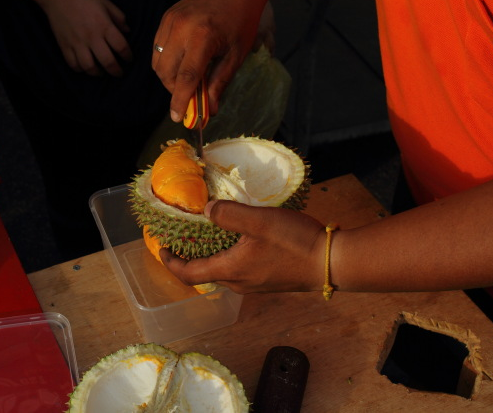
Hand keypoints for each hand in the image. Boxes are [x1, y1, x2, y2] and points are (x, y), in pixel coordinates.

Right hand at [30, 0, 131, 76]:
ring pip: (89, 67)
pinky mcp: (64, 45)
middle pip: (107, 61)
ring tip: (101, 72)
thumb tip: (127, 31)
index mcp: (104, 25)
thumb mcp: (106, 3)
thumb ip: (118, 18)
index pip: (121, 47)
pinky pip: (73, 64)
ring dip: (98, 73)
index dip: (128, 56)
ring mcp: (77, 42)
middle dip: (116, 71)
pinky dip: (80, 69)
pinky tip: (85, 67)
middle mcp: (91, 36)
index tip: (129, 59)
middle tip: (119, 73)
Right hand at [152, 0, 270, 121]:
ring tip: (187, 79)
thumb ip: (220, 83)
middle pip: (166, 73)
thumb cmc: (239, 20)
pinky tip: (182, 62)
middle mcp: (181, 29)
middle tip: (190, 96)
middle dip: (175, 91)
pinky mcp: (166, 18)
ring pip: (158, 63)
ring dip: (169, 78)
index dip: (180, 100)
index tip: (177, 117)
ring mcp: (170, 21)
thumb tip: (209, 110)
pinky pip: (157, 48)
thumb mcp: (236, 55)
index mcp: (203, 38)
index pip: (186, 77)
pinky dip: (166, 62)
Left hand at [161, 200, 326, 293]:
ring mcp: (254, 283)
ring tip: (207, 232)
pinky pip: (238, 270)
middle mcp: (238, 283)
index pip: (188, 274)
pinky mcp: (267, 279)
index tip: (161, 247)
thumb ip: (229, 214)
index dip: (170, 262)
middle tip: (183, 236)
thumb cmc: (294, 242)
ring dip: (209, 255)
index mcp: (230, 271)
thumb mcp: (259, 221)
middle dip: (188, 257)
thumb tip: (206, 210)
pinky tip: (237, 238)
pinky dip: (227, 255)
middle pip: (203, 273)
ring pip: (222, 271)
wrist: (331, 262)